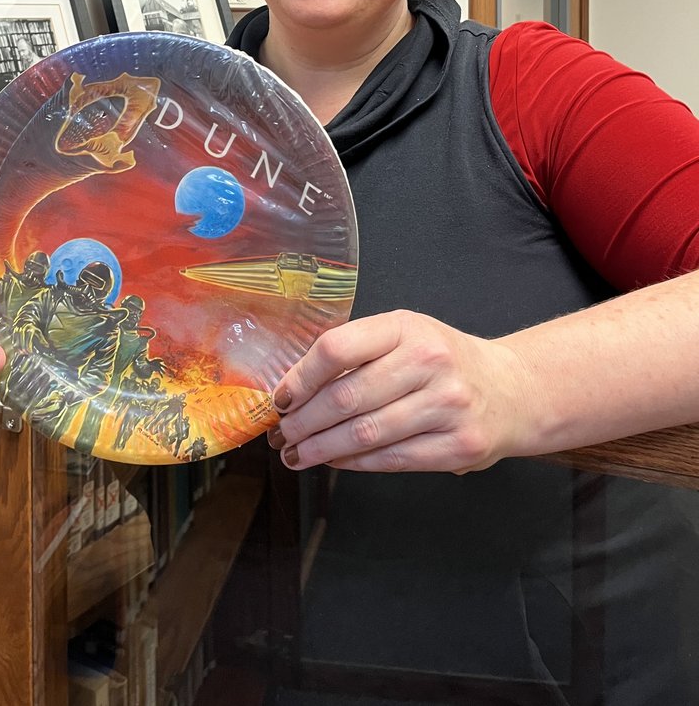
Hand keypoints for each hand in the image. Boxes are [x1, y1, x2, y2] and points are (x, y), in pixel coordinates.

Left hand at [268, 310, 532, 474]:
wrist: (511, 389)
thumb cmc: (442, 360)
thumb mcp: (404, 335)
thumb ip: (357, 352)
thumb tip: (294, 389)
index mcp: (406, 327)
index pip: (337, 348)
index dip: (300, 377)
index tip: (280, 398)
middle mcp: (429, 362)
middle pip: (346, 397)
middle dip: (304, 422)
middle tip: (281, 434)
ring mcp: (448, 405)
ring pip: (366, 434)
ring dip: (322, 449)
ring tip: (296, 454)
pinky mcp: (459, 446)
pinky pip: (392, 459)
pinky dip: (354, 464)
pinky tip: (335, 461)